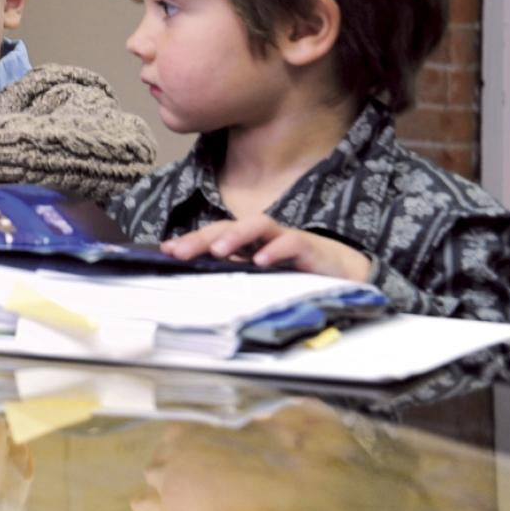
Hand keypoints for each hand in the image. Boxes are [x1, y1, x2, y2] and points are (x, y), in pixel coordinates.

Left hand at [160, 216, 372, 280]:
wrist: (343, 272)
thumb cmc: (294, 272)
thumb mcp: (258, 278)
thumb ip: (233, 276)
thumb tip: (196, 284)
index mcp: (246, 243)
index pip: (213, 235)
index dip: (190, 241)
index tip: (166, 251)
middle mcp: (261, 236)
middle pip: (227, 227)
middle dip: (202, 238)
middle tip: (180, 252)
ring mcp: (284, 238)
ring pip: (256, 225)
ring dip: (235, 236)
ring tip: (218, 251)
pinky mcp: (309, 247)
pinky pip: (291, 242)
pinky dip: (275, 250)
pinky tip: (261, 261)